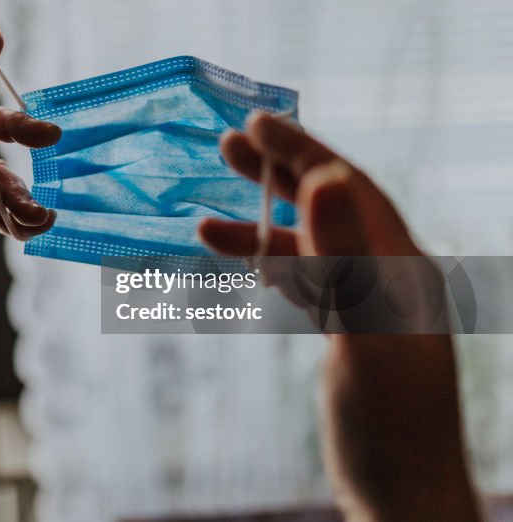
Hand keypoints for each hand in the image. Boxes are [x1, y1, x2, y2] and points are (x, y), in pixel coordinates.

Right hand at [199, 113, 479, 520]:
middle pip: (327, 207)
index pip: (348, 188)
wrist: (403, 496)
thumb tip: (325, 176)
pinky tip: (244, 266)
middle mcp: (389, 275)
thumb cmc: (391, 423)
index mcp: (402, 265)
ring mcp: (369, 305)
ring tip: (203, 222)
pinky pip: (306, 283)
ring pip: (309, 247)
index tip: (256, 122)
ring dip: (260, 229)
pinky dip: (270, 267)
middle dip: (277, 175)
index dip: (302, 152)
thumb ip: (345, 256)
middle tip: (227, 144)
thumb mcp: (368, 336)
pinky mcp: (350, 334)